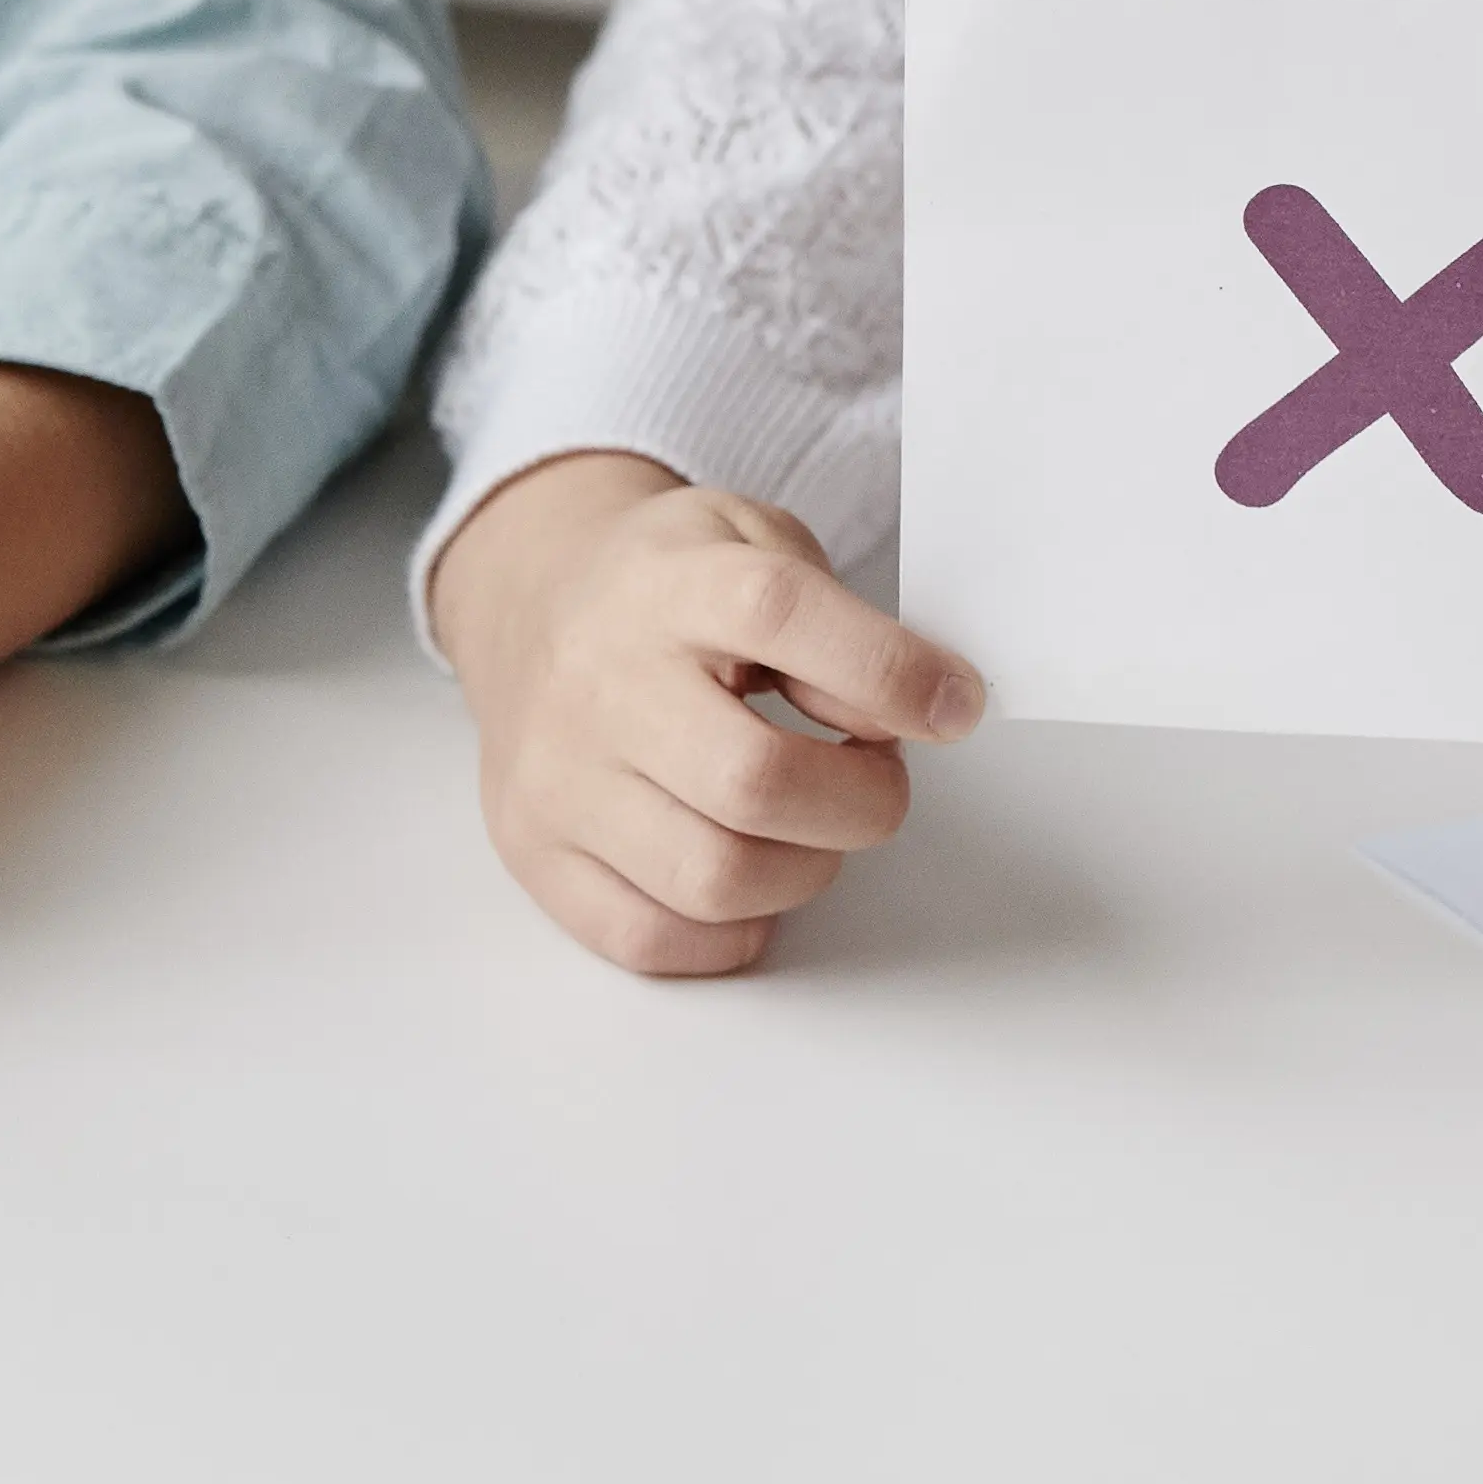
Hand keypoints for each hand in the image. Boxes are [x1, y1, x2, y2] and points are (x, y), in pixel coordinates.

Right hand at [428, 450, 984, 973]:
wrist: (528, 611)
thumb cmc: (666, 590)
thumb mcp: (758, 545)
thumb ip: (838, 619)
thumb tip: (911, 715)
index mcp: (667, 587)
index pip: (779, 615)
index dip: (889, 672)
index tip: (954, 707)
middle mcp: (600, 685)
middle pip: (754, 782)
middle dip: (862, 800)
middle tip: (873, 777)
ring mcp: (560, 780)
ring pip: (714, 880)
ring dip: (804, 872)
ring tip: (808, 828)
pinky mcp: (537, 852)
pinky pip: (649, 938)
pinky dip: (727, 933)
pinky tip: (749, 882)